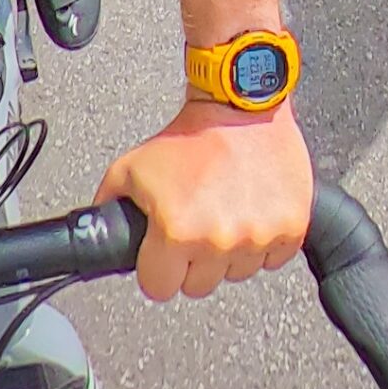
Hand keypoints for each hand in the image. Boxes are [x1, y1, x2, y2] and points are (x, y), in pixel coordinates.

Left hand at [95, 96, 313, 301]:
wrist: (240, 100)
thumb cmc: (191, 132)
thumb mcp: (131, 167)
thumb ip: (109, 206)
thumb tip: (95, 235)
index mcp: (177, 232)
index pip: (159, 288)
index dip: (156, 266)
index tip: (163, 248)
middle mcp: (219, 240)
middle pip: (199, 285)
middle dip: (193, 260)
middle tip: (196, 219)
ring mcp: (259, 236)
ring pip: (237, 273)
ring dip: (230, 250)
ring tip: (225, 207)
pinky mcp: (291, 226)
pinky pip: (274, 258)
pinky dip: (265, 240)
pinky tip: (251, 208)